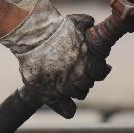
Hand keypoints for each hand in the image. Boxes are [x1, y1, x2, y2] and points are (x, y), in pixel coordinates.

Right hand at [0, 0, 110, 117]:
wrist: (32, 37)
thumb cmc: (54, 28)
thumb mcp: (76, 22)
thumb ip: (88, 26)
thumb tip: (92, 25)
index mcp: (89, 63)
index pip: (101, 72)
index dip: (97, 68)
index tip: (92, 65)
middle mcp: (79, 78)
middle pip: (88, 84)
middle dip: (84, 77)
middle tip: (73, 68)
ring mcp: (64, 89)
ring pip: (78, 95)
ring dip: (74, 88)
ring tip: (64, 78)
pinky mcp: (50, 95)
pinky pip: (67, 111)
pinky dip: (68, 108)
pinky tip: (65, 103)